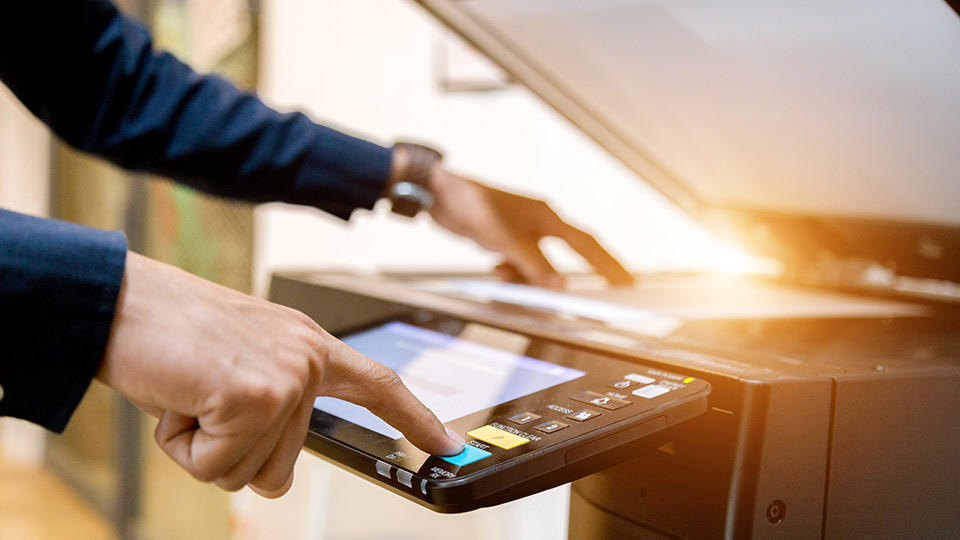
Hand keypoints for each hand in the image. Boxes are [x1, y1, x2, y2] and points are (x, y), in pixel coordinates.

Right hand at [98, 252, 463, 497]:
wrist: (121, 302)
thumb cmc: (171, 334)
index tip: (446, 446)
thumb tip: (279, 469)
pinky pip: (216, 466)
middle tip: (202, 400)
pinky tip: (178, 400)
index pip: (379, 385)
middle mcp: (307, 358)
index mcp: (309, 345)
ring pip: (250, 471)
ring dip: (206, 448)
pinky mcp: (256, 396)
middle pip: (285, 466)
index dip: (414, 419)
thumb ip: (276, 403)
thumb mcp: (241, 363)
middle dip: (230, 452)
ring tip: (190, 395)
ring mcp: (286, 376)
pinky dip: (184, 446)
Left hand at [427, 169, 634, 287]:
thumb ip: (533, 264)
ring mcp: (523, 231)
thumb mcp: (504, 239)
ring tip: (504, 274)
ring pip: (537, 265)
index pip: (586, 244)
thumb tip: (559, 287)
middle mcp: (539, 223)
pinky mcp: (506, 239)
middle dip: (569, 278)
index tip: (626, 280)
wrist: (439, 194)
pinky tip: (496, 269)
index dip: (608, 263)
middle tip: (592, 298)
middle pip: (567, 256)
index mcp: (546, 217)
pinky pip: (519, 264)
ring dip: (526, 277)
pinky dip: (511, 272)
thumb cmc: (471, 203)